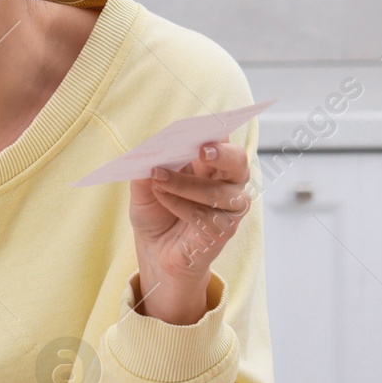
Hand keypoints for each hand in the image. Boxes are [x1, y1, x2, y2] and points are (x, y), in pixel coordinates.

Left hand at [127, 140, 250, 324]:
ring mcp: (230, 206)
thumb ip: (149, 168)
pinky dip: (180, 204)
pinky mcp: (226, 229)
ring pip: (220, 190)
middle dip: (222, 153)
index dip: (215, 131)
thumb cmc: (156, 213)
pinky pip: (206, 214)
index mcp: (210, 162)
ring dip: (186, 183)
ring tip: (158, 178)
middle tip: (202, 151)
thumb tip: (150, 152)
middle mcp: (227, 180)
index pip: (221, 138)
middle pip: (237, 160)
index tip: (202, 128)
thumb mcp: (144, 187)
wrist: (156, 253)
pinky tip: (162, 199)